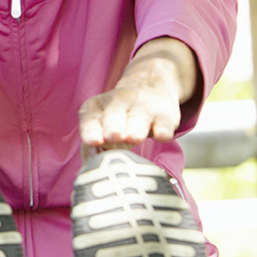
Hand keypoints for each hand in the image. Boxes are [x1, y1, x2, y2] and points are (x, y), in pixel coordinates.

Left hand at [78, 37, 196, 156]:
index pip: (90, 121)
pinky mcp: (165, 114)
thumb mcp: (100, 127)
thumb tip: (92, 168)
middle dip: (113, 126)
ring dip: (135, 128)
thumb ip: (93, 148)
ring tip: (133, 137)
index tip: (93, 142)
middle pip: (114, 116)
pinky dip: (163, 130)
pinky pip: (164, 122)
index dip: (91, 132)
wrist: (150, 87)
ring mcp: (143, 106)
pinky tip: (162, 136)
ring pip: (139, 118)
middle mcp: (118, 102)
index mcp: (95, 108)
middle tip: (113, 137)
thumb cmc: (118, 118)